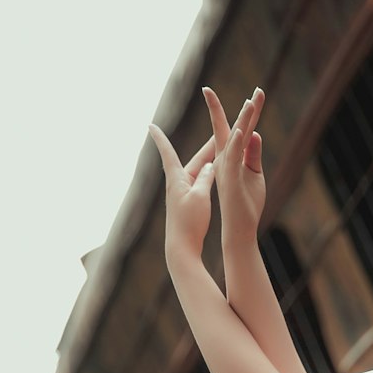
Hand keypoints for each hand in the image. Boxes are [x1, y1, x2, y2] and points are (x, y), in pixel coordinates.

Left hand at [147, 123, 216, 260]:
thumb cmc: (190, 223)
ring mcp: (183, 194)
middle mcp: (178, 184)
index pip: (167, 153)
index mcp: (177, 179)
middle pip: (194, 160)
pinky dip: (209, 174)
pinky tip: (216, 171)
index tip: (150, 125)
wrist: (182, 248)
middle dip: (206, 147)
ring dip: (210, 159)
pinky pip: (200, 183)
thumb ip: (206, 178)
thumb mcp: (201, 197)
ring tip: (222, 148)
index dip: (160, 138)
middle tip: (219, 131)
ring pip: (199, 171)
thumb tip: (209, 165)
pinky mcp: (189, 203)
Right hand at [202, 85, 266, 235]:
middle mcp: (227, 157)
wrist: (240, 226)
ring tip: (251, 101)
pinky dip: (238, 143)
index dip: (248, 111)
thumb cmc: (246, 202)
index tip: (255, 93)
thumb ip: (254, 153)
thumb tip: (254, 133)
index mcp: (232, 156)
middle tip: (256, 89)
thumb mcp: (255, 173)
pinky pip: (234, 157)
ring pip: (236, 137)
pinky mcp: (231, 177)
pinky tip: (242, 130)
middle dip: (245, 108)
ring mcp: (228, 166)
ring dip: (244, 119)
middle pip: (236, 126)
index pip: (240, 128)